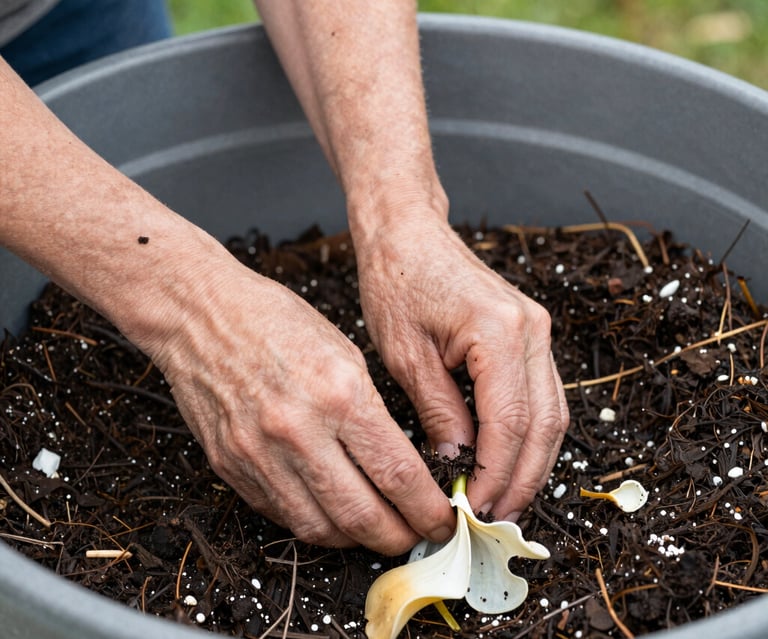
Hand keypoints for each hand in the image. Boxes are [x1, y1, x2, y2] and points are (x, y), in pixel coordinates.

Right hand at [141, 251, 454, 554]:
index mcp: (339, 395)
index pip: (398, 475)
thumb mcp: (345, 353)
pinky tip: (332, 515)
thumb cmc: (274, 321)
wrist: (201, 315)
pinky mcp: (231, 467)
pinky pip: (281, 515)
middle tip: (416, 537)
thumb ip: (372, 414)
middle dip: (400, 538)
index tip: (443, 519)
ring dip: (357, 541)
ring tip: (377, 531)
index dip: (428, 510)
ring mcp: (259, 455)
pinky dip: (314, 524)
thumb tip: (400, 467)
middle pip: (362, 516)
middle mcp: (299, 432)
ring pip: (320, 529)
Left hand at [353, 212, 569, 520]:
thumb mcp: (406, 356)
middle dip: (521, 479)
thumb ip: (438, 413)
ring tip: (503, 502)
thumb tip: (456, 465)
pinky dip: (529, 436)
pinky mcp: (530, 336)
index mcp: (500, 332)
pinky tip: (508, 462)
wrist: (409, 235)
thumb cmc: (398, 283)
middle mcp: (532, 332)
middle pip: (543, 425)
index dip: (495, 474)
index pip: (510, 422)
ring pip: (552, 415)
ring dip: (532, 463)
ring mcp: (537, 332)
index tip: (473, 509)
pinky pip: (542, 397)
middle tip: (495, 520)